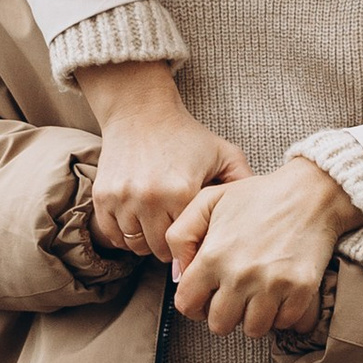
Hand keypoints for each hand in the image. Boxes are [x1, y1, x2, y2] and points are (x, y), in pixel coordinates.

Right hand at [74, 60, 246, 259]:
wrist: (140, 112)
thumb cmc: (186, 135)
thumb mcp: (223, 153)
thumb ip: (244, 182)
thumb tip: (259, 216)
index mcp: (182, 191)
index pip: (189, 242)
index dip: (195, 243)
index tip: (197, 238)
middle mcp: (149, 198)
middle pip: (160, 250)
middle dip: (171, 248)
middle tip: (178, 235)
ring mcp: (122, 198)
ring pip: (135, 245)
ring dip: (147, 241)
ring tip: (158, 227)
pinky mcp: (103, 197)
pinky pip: (112, 235)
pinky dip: (124, 236)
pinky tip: (138, 223)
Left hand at [169, 157, 356, 340]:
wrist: (310, 192)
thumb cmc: (258, 195)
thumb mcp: (208, 201)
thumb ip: (180, 236)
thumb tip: (178, 274)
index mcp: (213, 256)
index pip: (188, 305)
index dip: (194, 304)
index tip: (207, 297)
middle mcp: (240, 275)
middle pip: (220, 325)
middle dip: (225, 314)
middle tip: (236, 297)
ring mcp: (272, 285)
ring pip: (254, 330)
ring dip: (255, 318)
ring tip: (260, 296)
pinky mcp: (301, 290)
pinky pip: (288, 324)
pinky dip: (286, 315)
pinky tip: (283, 295)